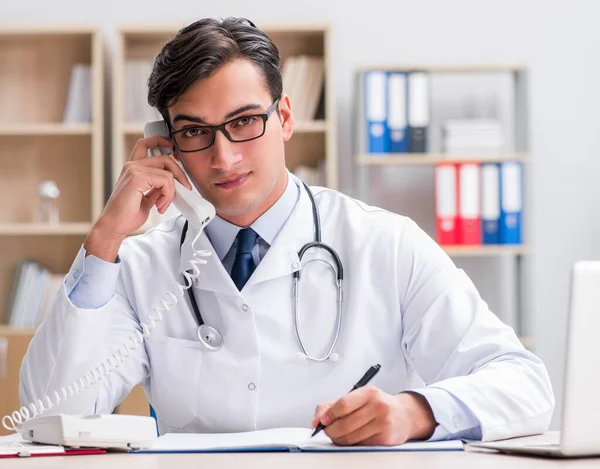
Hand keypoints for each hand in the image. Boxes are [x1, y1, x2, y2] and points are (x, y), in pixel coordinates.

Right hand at [84, 136, 192, 260]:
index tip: (172, 147)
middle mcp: (132, 166)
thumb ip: (157, 187)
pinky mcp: (136, 178)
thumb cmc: (126, 215)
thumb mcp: (147, 198)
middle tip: (184, 188)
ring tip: (163, 205)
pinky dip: (168, 195)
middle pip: (164, 158)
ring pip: (167, 172)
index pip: (146, 144)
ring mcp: (133, 170)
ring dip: (171, 192)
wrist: (114, 226)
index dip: (160, 141)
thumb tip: (172, 184)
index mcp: (133, 168)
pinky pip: (165, 180)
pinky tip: (160, 206)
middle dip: (179, 174)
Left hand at [311, 387, 435, 445]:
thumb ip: (334, 405)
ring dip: (338, 439)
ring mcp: (383, 423)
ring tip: (337, 435)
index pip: (343, 404)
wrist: (404, 415)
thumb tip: (317, 418)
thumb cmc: (377, 405)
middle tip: (326, 430)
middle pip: (345, 424)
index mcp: (369, 392)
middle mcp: (378, 406)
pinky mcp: (385, 438)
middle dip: (331, 430)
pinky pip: (360, 445)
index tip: (321, 421)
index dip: (329, 415)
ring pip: (351, 437)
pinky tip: (351, 438)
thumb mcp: (358, 397)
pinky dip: (351, 444)